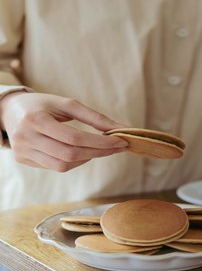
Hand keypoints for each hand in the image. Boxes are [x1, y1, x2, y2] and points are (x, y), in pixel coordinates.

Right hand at [0, 92, 128, 170]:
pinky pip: (55, 167)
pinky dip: (74, 161)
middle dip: (99, 152)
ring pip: (63, 165)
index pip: (74, 138)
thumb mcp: (66, 104)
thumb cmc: (42, 104)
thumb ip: (93, 116)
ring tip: (100, 149)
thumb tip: (122, 127)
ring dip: (87, 158)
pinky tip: (82, 152)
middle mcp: (26, 138)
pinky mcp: (24, 160)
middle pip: (70, 154)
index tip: (121, 141)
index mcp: (36, 119)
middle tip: (118, 147)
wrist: (9, 110)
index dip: (100, 143)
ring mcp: (23, 152)